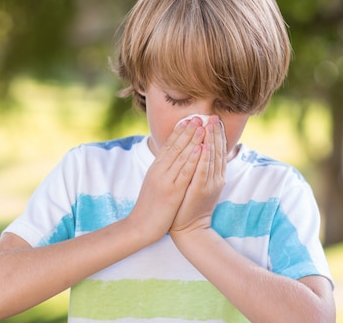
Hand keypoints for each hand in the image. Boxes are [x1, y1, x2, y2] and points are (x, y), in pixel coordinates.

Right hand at [126, 117, 204, 242]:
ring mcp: (165, 180)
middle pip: (175, 146)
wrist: (141, 225)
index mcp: (156, 168)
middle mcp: (159, 170)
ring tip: (202, 125)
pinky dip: (192, 159)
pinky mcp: (172, 191)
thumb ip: (163, 171)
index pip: (168, 145)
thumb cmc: (150, 206)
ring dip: (192, 139)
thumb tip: (172, 159)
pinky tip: (200, 148)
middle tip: (199, 116)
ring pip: (181, 155)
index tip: (189, 119)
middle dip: (188, 130)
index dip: (180, 131)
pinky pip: (184, 172)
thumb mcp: (155, 183)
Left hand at [170, 115, 225, 235]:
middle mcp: (215, 178)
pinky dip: (204, 158)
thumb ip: (201, 168)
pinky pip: (203, 171)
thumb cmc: (190, 205)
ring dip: (211, 140)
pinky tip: (204, 145)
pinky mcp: (200, 191)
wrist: (189, 229)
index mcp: (215, 175)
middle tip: (214, 116)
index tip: (214, 119)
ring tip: (209, 124)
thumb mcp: (198, 183)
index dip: (217, 134)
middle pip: (217, 151)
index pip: (218, 150)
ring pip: (212, 158)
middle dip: (215, 133)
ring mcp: (209, 184)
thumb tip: (199, 151)